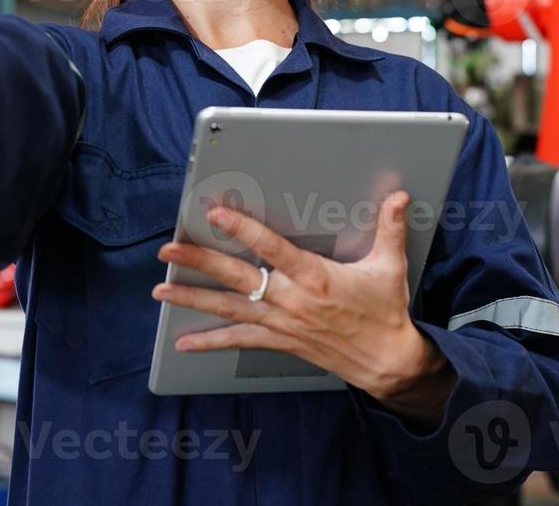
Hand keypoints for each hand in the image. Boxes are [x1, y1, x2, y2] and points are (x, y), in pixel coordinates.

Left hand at [151, 191, 456, 421]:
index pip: (271, 248)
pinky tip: (184, 341)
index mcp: (315, 277)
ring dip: (193, 298)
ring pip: (229, 307)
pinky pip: (238, 340)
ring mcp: (281, 323)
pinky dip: (209, 341)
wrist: (386, 362)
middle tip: (168, 250)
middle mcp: (291, 300)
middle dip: (199, 262)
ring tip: (160, 289)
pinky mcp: (279, 340)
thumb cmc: (384, 313)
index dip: (242, 229)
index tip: (216, 214)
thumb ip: (390, 228)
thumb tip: (398, 196)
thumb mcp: (390, 266)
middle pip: (236, 276)